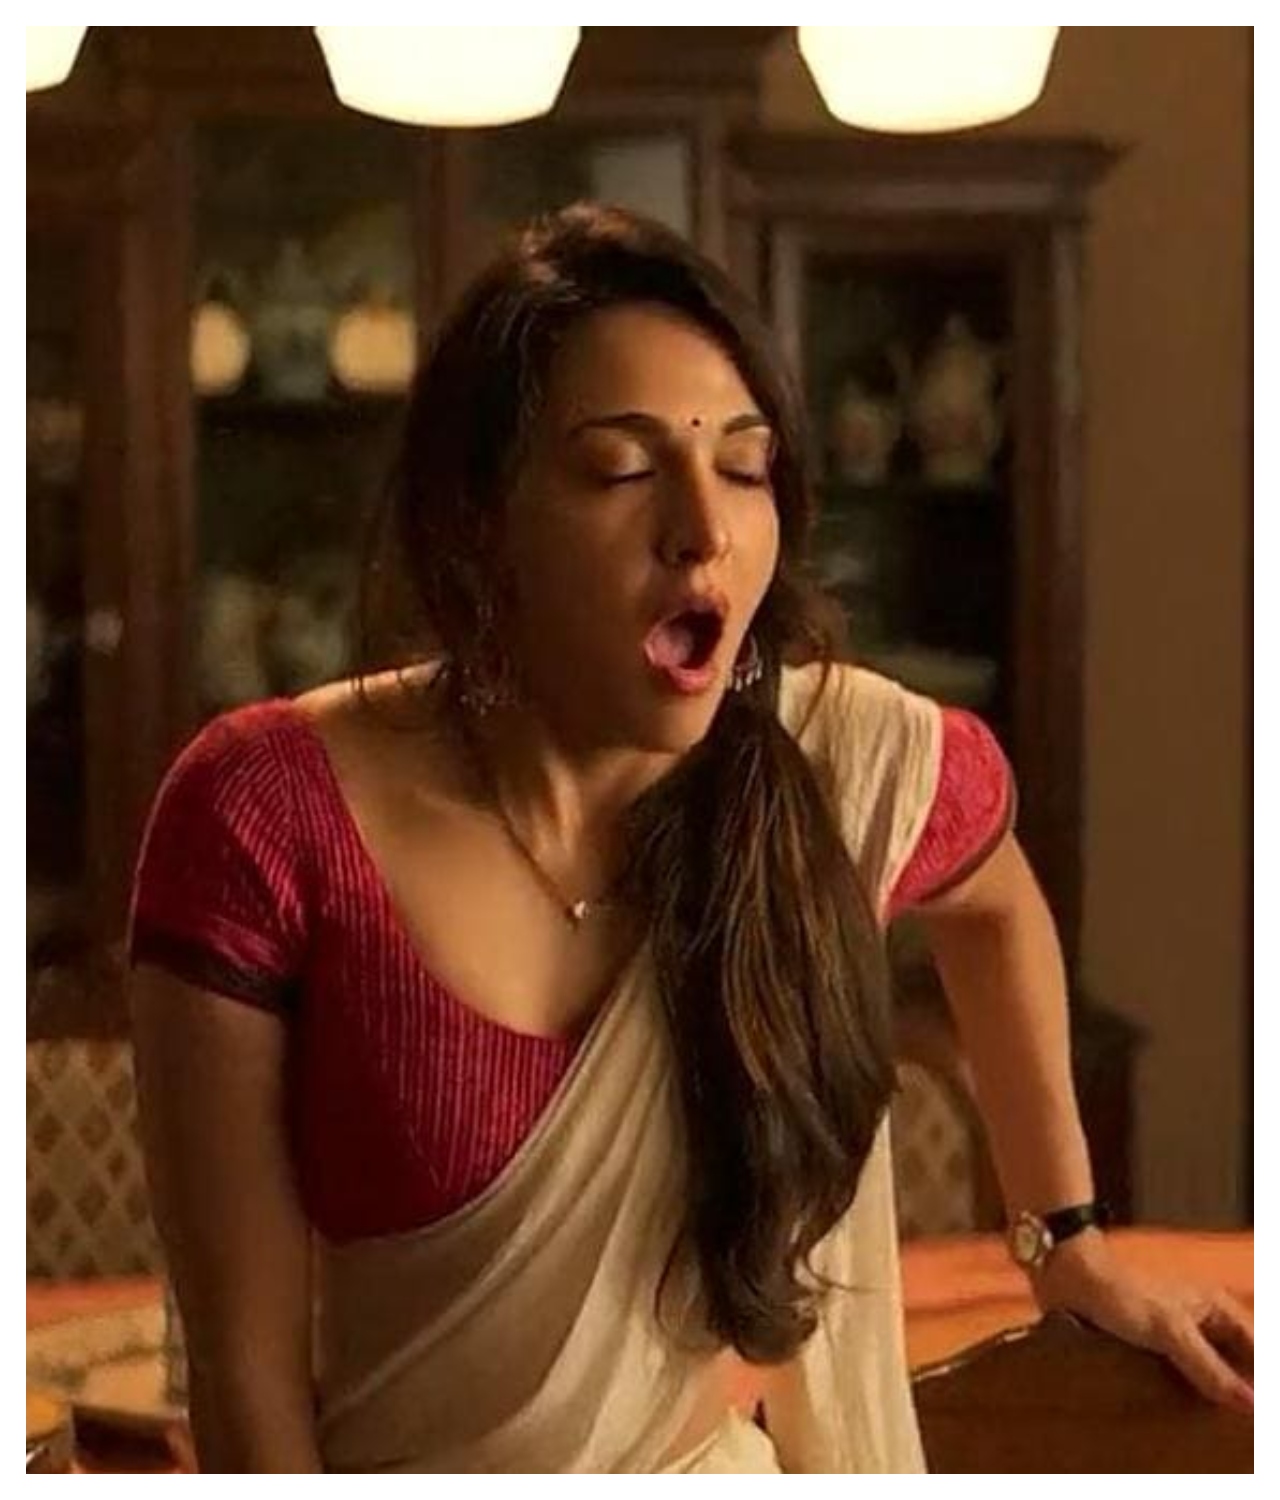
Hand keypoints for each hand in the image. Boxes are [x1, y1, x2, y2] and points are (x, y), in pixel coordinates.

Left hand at [1030, 1230, 1253, 1414]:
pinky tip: (1177, 1418)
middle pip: (1234, 1369)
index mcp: (1217, 1311)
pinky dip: (1180, 1398)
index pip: (1257, 1355)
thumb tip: (1252, 1405)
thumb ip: (1209, 1368)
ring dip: (1205, 1399)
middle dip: (1233, 1395)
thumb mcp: (1169, 1332)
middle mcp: (1203, 1325)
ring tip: (1204, 1426)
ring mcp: (1178, 1339)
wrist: (1067, 1279)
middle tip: (1229, 1427)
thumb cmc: (1119, 1293)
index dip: (1257, 1385)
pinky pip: (1177, 1381)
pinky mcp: (1154, 1351)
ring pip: (1205, 1377)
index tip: (1255, 1415)